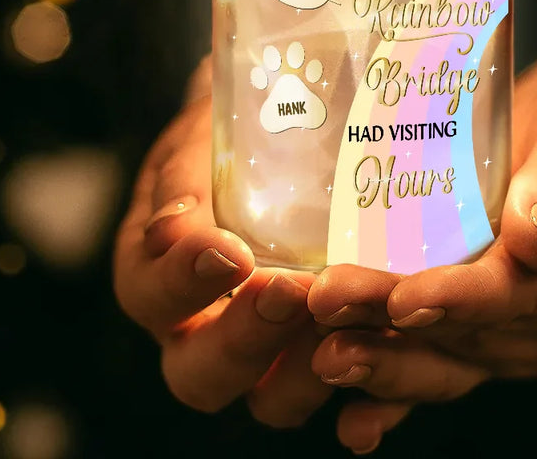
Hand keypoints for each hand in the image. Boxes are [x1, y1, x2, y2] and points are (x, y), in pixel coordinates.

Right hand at [113, 58, 331, 425]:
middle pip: (201, 372)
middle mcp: (200, 327)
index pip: (150, 295)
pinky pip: (334, 383)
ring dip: (306, 368)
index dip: (183, 284)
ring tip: (343, 316)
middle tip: (289, 289)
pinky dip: (360, 377)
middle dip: (245, 338)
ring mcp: (263, 348)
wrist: (276, 138)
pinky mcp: (317, 350)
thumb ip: (183, 183)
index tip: (230, 251)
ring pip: (269, 398)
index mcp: (157, 275)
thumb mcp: (197, 147)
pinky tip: (386, 337)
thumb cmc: (227, 141)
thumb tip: (172, 230)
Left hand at [309, 36, 536, 451]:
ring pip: (450, 356)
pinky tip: (355, 419)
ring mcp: (523, 329)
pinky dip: (398, 392)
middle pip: (473, 332)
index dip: (463, 300)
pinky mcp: (486, 321)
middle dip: (398, 329)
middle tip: (330, 313)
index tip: (404, 299)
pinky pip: (442, 358)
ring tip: (326, 357)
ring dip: (386, 359)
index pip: (525, 297)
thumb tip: (534, 245)